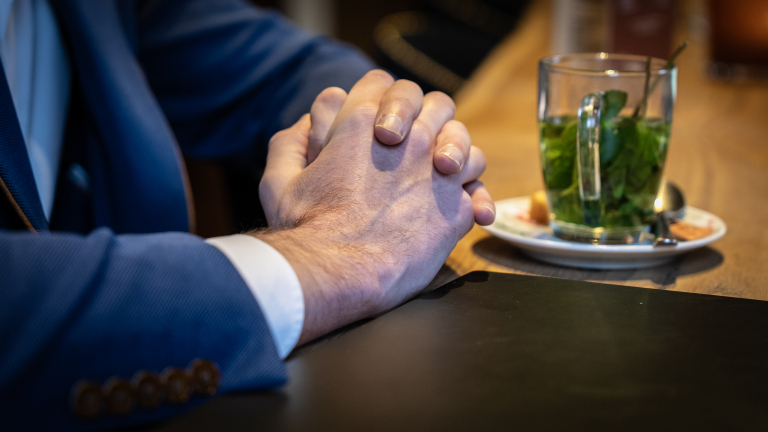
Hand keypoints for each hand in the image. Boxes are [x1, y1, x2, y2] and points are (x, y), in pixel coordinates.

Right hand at [257, 70, 488, 342]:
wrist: (338, 272)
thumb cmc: (305, 228)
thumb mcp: (279, 180)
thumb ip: (289, 144)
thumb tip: (305, 123)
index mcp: (362, 121)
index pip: (383, 83)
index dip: (383, 97)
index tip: (382, 120)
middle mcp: (408, 137)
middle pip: (437, 104)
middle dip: (430, 119)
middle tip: (418, 147)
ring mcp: (437, 170)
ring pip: (465, 145)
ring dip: (456, 156)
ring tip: (442, 177)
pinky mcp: (457, 206)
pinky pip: (475, 191)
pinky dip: (471, 200)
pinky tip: (463, 214)